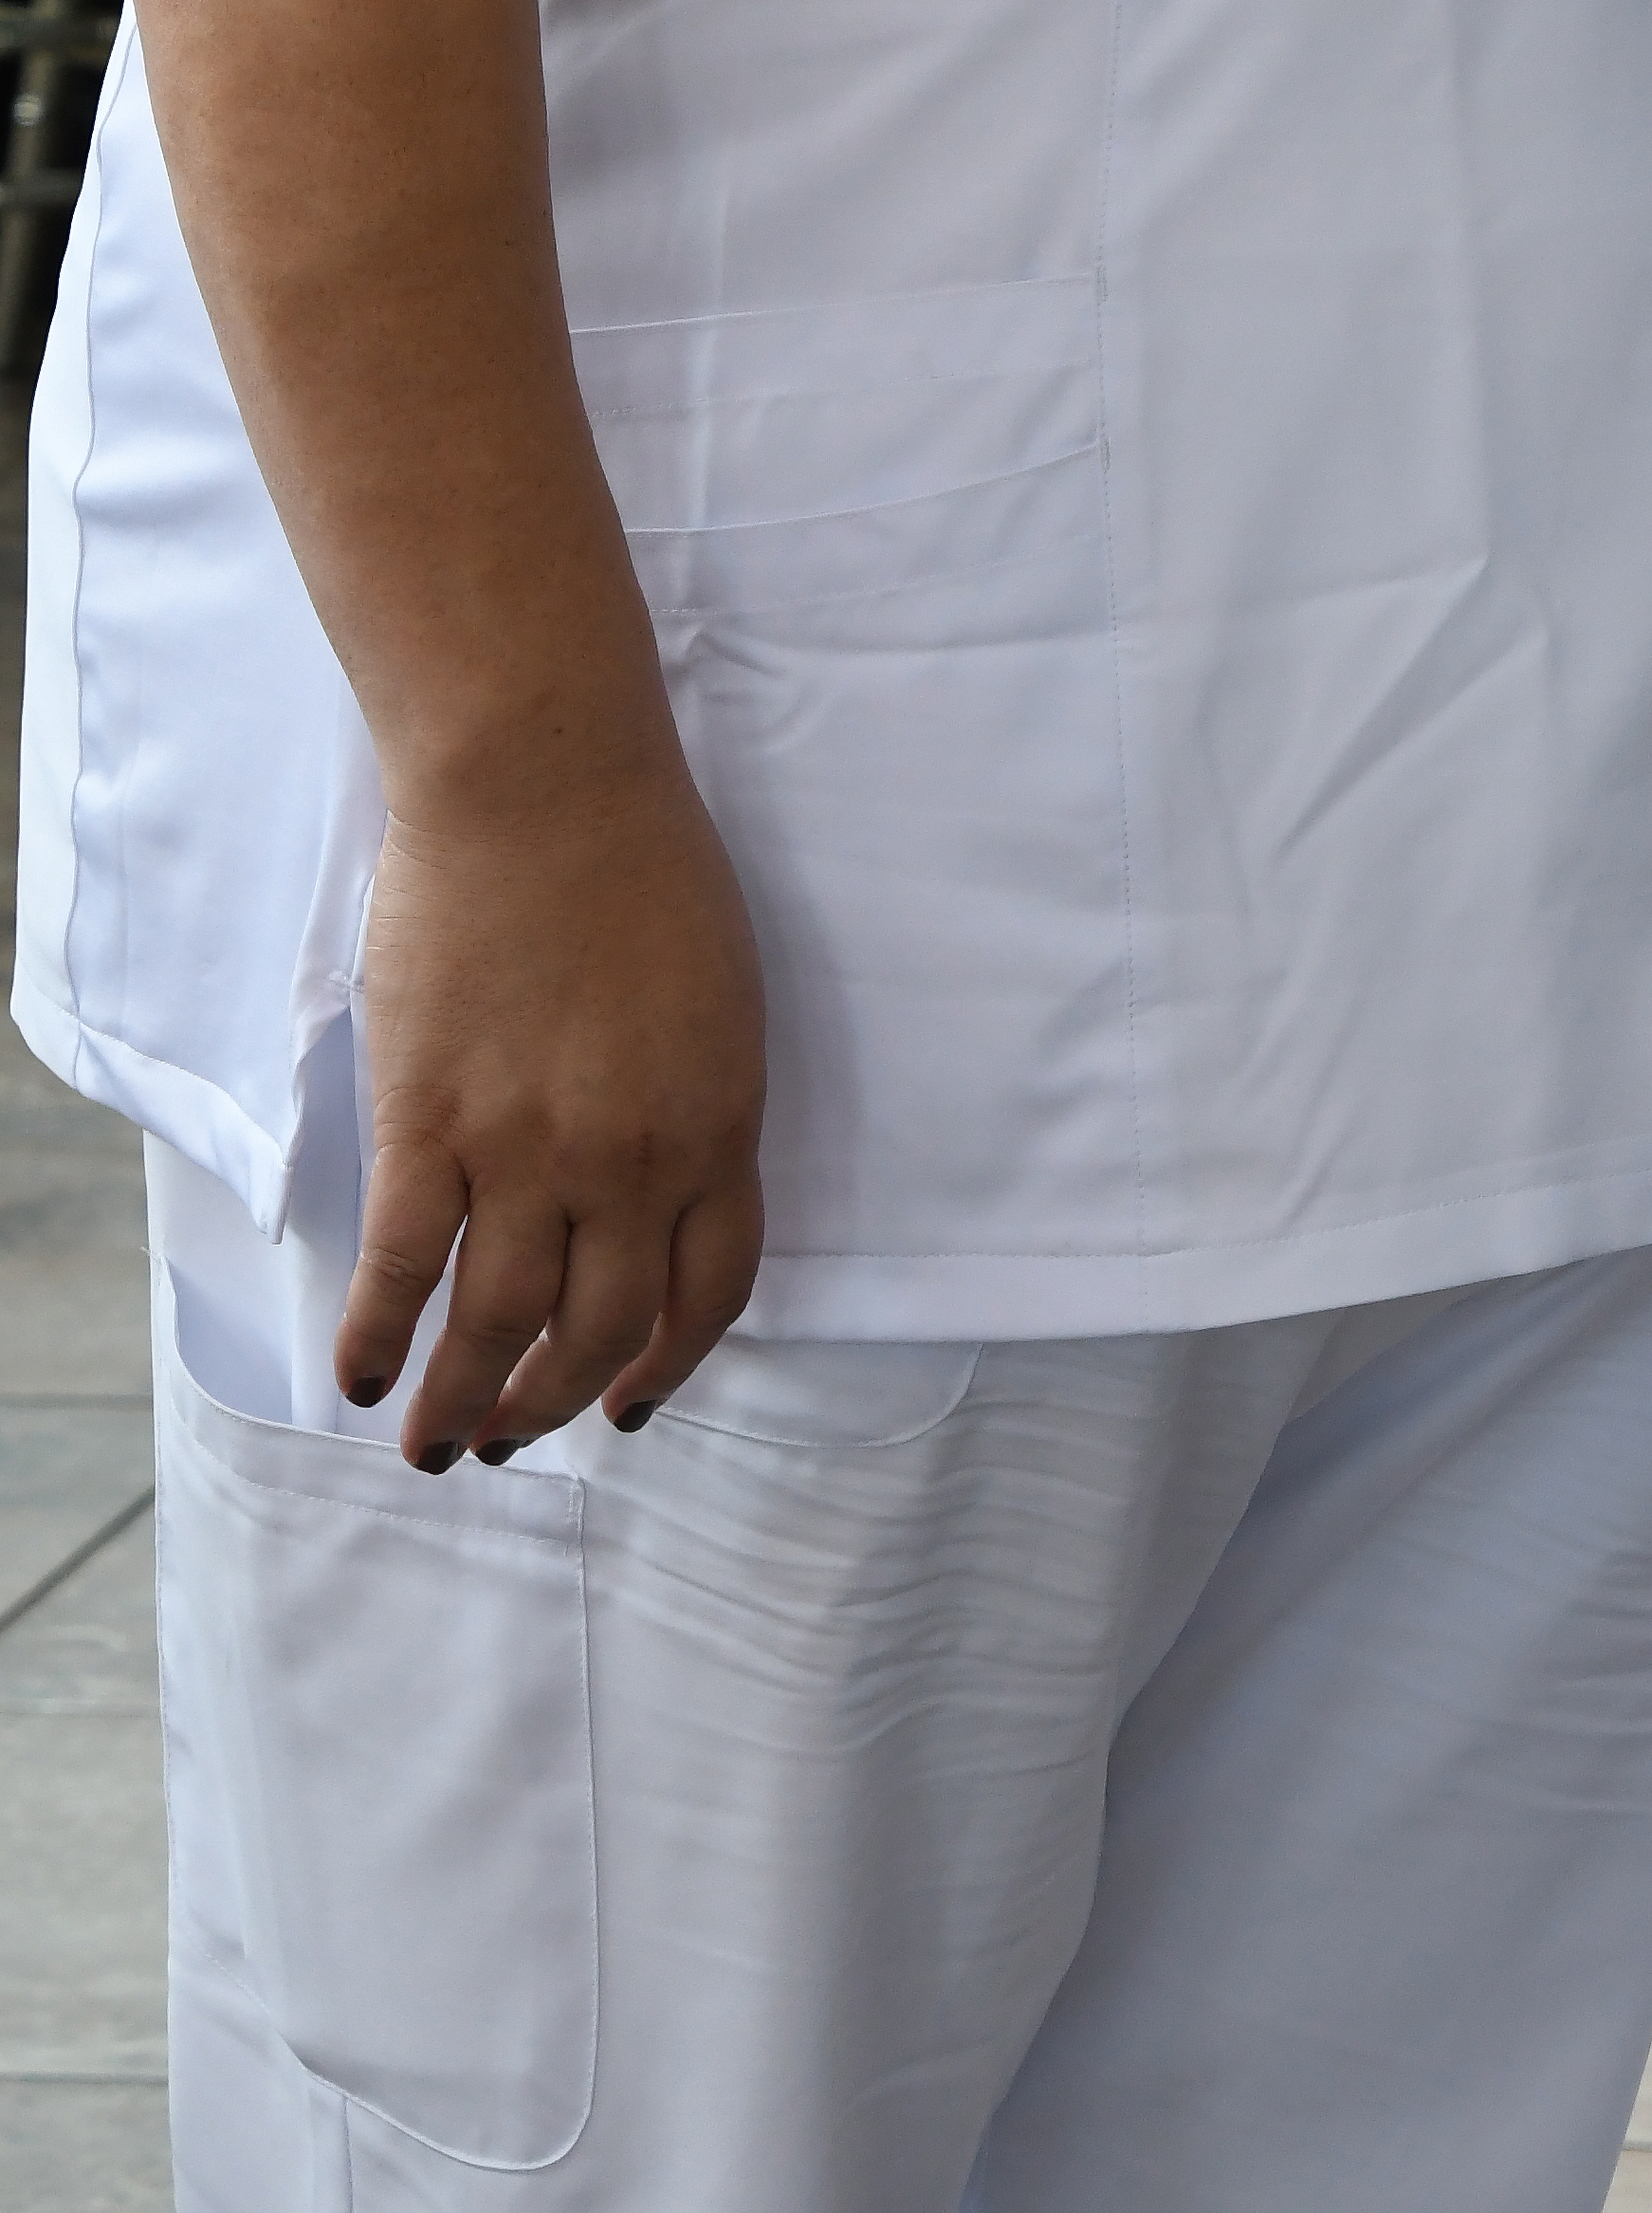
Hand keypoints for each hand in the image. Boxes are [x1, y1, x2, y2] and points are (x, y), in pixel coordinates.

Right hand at [340, 752, 766, 1461]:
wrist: (543, 783)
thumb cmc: (640, 860)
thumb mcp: (718, 996)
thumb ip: (695, 1100)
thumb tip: (658, 1186)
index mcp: (717, 1125)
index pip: (711, 1291)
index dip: (669, 1364)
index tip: (630, 1403)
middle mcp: (630, 1160)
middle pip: (598, 1329)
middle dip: (553, 1402)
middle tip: (510, 1434)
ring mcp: (525, 1149)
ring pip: (496, 1324)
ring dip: (462, 1401)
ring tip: (435, 1442)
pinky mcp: (427, 1124)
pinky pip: (399, 1267)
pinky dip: (375, 1339)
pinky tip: (358, 1378)